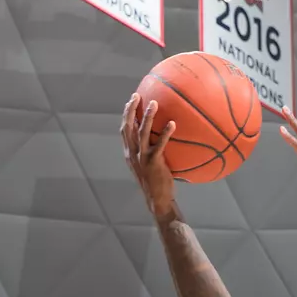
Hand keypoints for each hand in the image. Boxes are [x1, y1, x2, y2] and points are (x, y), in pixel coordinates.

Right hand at [122, 93, 178, 218]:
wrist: (157, 200)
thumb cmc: (156, 183)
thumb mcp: (148, 166)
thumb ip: (150, 151)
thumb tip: (160, 138)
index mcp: (129, 154)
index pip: (124, 131)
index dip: (126, 115)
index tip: (130, 101)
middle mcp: (132, 154)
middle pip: (128, 128)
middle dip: (130, 110)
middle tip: (136, 96)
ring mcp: (142, 158)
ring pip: (141, 133)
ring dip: (146, 117)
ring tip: (154, 103)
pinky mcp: (153, 163)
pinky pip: (159, 144)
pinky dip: (165, 133)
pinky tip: (172, 124)